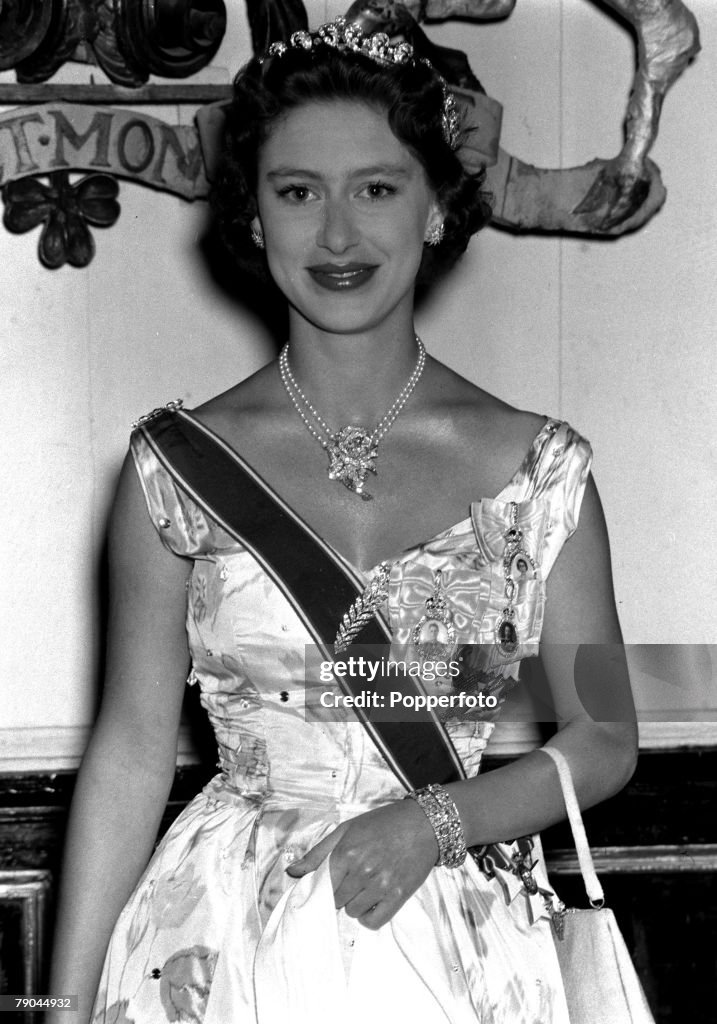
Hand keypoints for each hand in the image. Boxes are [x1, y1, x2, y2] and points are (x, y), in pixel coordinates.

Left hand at [286, 799, 438, 928]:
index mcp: (347, 853)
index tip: (330, 882)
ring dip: (354, 903)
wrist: (423, 824)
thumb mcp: (346, 829)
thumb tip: (292, 872)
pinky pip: (373, 922)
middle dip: (339, 892)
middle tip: (352, 879)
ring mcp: (381, 885)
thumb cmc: (383, 823)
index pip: (321, 886)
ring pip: (352, 912)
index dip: (323, 886)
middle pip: (335, 901)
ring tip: (365, 885)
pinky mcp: (398, 897)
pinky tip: (373, 901)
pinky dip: (369, 916)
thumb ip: (318, 853)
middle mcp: (362, 871)